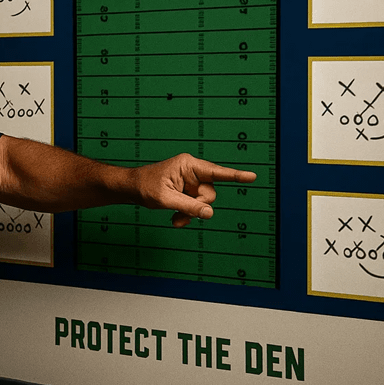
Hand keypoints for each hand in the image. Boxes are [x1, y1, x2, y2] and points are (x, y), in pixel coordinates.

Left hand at [130, 153, 256, 226]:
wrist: (131, 189)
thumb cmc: (144, 187)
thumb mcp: (166, 199)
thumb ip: (189, 206)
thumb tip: (210, 213)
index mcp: (189, 165)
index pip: (216, 172)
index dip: (235, 176)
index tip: (252, 176)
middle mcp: (193, 171)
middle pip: (210, 193)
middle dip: (198, 207)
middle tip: (181, 214)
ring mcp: (190, 181)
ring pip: (203, 202)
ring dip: (191, 213)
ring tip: (175, 219)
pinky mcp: (187, 190)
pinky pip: (196, 205)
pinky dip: (188, 214)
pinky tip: (175, 219)